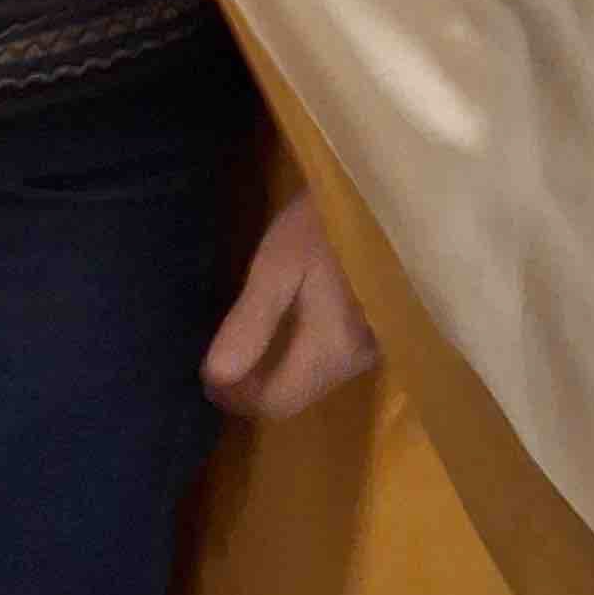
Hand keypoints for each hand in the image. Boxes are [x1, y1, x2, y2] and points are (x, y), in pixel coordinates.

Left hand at [202, 191, 379, 423]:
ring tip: (245, 338)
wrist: (388, 191)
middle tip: (218, 355)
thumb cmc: (325, 223)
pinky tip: (287, 323)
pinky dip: (302, 353)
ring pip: (315, 380)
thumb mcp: (278, 265)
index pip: (276, 403)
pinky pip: (333, 359)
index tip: (205, 372)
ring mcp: (377, 349)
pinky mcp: (383, 331)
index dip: (236, 396)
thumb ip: (249, 325)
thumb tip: (216, 378)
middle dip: (254, 384)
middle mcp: (359, 362)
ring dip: (277, 368)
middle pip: (297, 396)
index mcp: (332, 350)